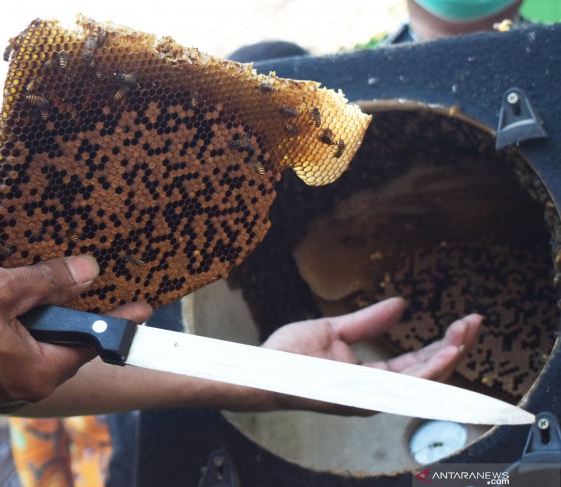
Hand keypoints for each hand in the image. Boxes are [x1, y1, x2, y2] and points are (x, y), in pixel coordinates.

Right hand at [0, 256, 150, 411]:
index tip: (143, 309)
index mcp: (37, 373)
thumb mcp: (0, 290)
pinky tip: (7, 298)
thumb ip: (48, 281)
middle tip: (82, 278)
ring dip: (39, 312)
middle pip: (63, 343)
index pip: (91, 343)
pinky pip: (10, 346)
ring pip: (34, 342)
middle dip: (71, 310)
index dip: (118, 321)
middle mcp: (22, 385)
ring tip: (36, 280)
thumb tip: (88, 271)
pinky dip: (17, 322)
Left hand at [253, 297, 481, 414]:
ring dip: (451, 356)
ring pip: (425, 381)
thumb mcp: (334, 330)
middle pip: (428, 373)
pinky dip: (431, 370)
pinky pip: (405, 386)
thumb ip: (368, 321)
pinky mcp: (363, 397)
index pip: (416, 364)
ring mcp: (371, 397)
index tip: (463, 321)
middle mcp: (376, 391)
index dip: (442, 344)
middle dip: (456, 348)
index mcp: (370, 376)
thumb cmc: (288, 355)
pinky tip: (449, 351)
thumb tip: (401, 304)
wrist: (261, 370)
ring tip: (469, 330)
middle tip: (477, 321)